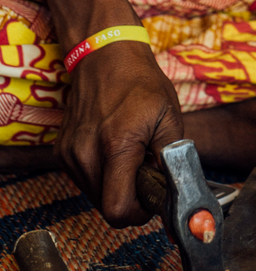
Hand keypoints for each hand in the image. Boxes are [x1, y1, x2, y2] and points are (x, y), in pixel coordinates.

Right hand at [56, 41, 182, 226]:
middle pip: (107, 206)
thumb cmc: (140, 83)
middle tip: (146, 173)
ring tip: (132, 158)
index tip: (151, 199)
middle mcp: (86, 154)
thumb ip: (172, 158)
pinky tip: (115, 152)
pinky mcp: (62, 152)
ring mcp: (70, 153)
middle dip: (131, 199)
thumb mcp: (168, 118)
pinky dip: (102, 176)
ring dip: (116, 187)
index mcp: (116, 146)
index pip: (117, 209)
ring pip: (95, 195)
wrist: (105, 56)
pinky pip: (85, 180)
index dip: (138, 213)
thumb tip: (178, 189)